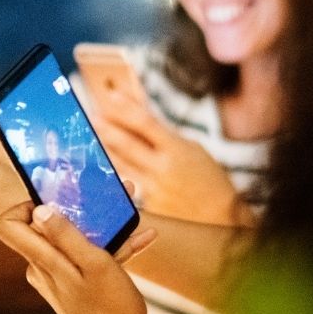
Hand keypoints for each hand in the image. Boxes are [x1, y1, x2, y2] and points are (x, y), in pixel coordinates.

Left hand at [0, 196, 193, 313]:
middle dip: (75, 209)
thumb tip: (39, 210)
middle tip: (105, 196)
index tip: (56, 200)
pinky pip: (84, 258)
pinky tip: (139, 239)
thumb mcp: (95, 265)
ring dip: (100, 227)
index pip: (7, 224)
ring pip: (71, 241)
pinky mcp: (73, 285)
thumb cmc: (112, 310)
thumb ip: (66, 237)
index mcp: (42, 261)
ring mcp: (57, 278)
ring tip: (130, 213)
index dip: (25, 205)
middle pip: (44, 228)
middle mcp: (43, 268)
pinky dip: (108, 248)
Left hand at [92, 89, 248, 225]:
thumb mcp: (192, 150)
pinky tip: (107, 164)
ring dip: (105, 148)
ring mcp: (154, 189)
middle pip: (127, 143)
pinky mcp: (149, 206)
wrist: (221, 218)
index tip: (110, 95)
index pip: (146, 123)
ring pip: (121, 164)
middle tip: (91, 116)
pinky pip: (129, 184)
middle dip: (106, 128)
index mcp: (178, 150)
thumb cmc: (207, 179)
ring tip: (93, 136)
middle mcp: (163, 169)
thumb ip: (165, 136)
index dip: (126, 107)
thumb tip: (139, 117)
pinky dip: (118, 173)